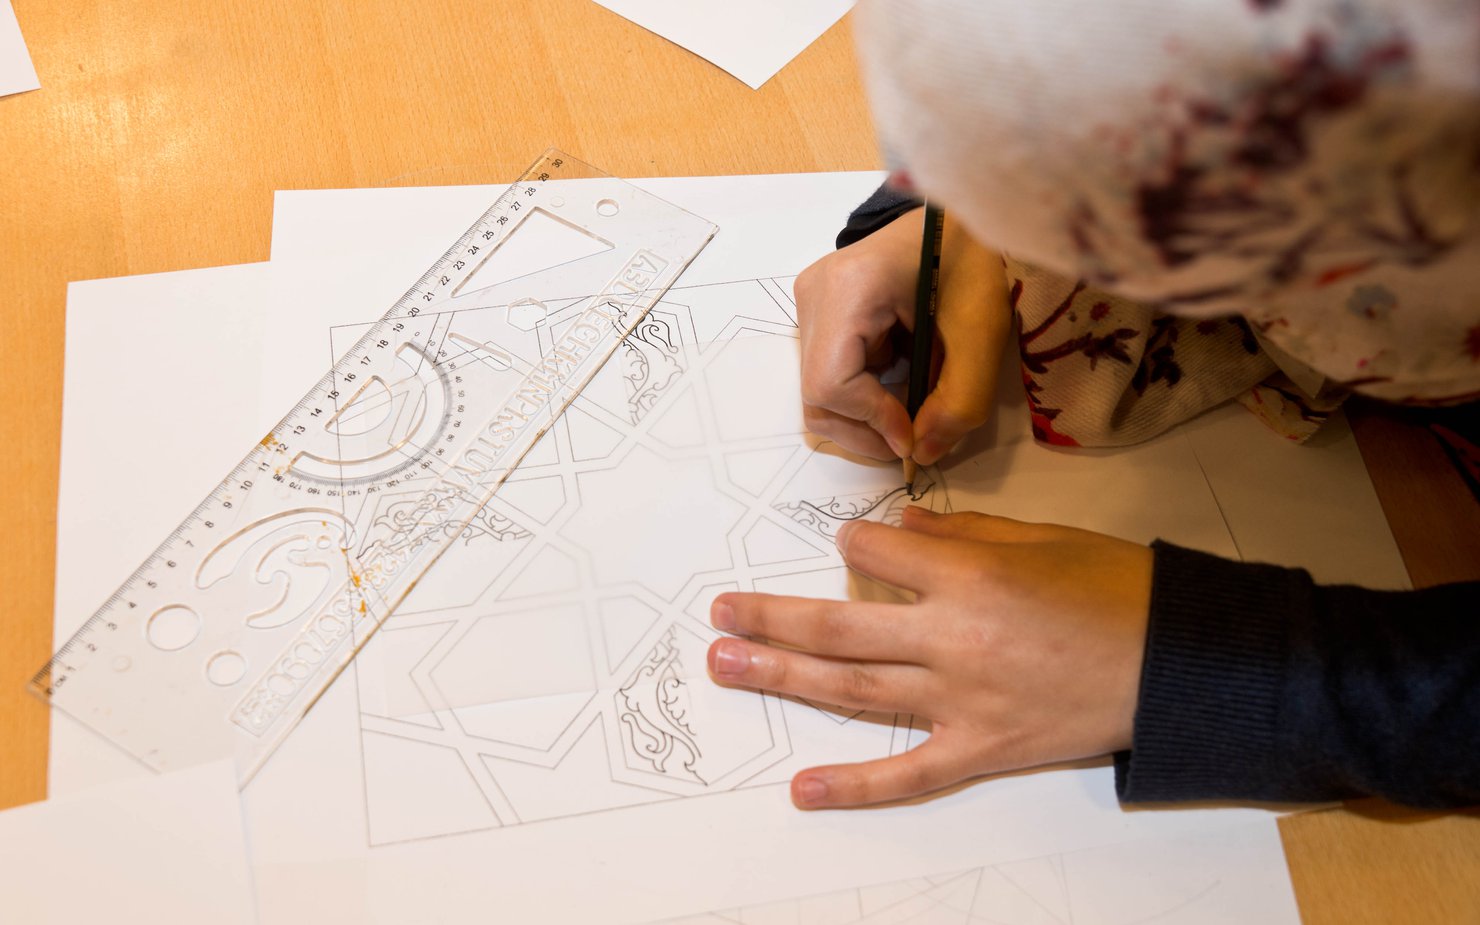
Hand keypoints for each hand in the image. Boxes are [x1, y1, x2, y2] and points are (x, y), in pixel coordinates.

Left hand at [706, 507, 1152, 808]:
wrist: (1183, 661)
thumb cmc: (1119, 590)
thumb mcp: (1042, 537)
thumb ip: (965, 533)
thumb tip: (907, 525)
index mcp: (970, 573)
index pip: (876, 551)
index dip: (856, 544)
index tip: (849, 546)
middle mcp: (953, 636)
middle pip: (838, 626)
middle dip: (771, 617)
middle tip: (719, 614)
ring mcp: (963, 699)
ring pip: (854, 690)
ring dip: (783, 677)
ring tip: (725, 667)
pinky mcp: (983, 748)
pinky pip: (908, 774)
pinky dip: (855, 787)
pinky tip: (803, 789)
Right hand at [795, 210, 1011, 465]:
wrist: (958, 220)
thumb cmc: (972, 261)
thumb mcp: (980, 335)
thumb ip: (957, 403)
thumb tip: (920, 454)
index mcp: (849, 288)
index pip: (831, 382)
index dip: (871, 421)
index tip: (913, 435)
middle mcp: (815, 294)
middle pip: (816, 394)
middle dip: (863, 429)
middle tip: (910, 440)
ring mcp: (812, 303)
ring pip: (819, 391)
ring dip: (864, 416)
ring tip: (909, 411)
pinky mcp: (821, 312)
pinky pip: (830, 373)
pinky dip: (864, 395)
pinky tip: (899, 383)